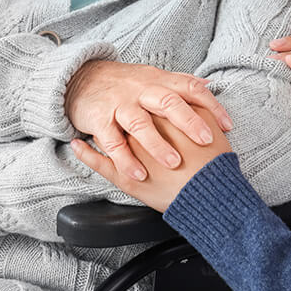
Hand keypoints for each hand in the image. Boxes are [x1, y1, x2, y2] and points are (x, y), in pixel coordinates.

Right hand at [64, 61, 231, 181]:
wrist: (84, 78)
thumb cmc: (127, 84)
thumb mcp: (155, 78)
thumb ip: (181, 82)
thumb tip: (210, 84)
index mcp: (159, 81)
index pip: (190, 88)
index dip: (210, 105)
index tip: (226, 126)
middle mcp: (141, 90)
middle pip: (167, 102)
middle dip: (188, 121)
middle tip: (205, 140)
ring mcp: (120, 105)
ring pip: (139, 123)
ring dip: (157, 144)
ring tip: (173, 162)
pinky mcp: (100, 120)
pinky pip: (112, 142)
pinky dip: (125, 159)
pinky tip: (138, 173)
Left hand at [71, 108, 231, 212]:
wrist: (210, 196)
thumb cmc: (213, 166)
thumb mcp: (212, 130)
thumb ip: (200, 109)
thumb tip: (199, 94)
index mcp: (164, 119)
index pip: (147, 102)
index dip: (147, 99)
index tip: (143, 98)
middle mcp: (143, 134)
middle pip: (126, 115)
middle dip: (122, 111)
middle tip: (120, 108)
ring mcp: (132, 157)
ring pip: (108, 135)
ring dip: (99, 128)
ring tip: (91, 123)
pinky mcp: (125, 179)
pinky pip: (100, 164)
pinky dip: (87, 154)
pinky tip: (77, 145)